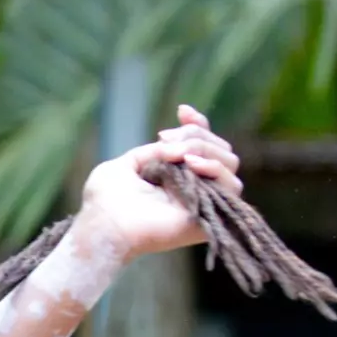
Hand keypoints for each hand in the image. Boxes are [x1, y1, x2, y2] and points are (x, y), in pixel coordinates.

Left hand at [80, 105, 242, 260]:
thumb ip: (152, 151)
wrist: (104, 226)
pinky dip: (215, 168)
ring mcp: (204, 200)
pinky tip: (191, 164)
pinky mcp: (211, 216)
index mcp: (174, 174)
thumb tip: (174, 145)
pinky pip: (233, 186)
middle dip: (195, 134)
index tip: (180, 111)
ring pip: (229, 162)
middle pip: (219, 148)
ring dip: (204, 148)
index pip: (202, 145)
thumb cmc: (105, 200)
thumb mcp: (124, 164)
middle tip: (165, 141)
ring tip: (178, 154)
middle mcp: (193, 186)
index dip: (198, 124)